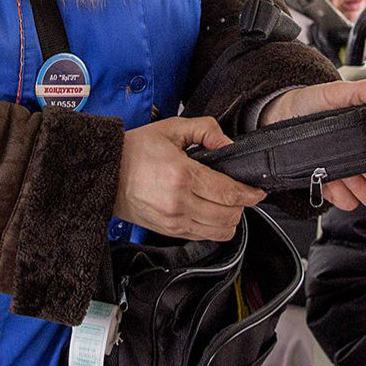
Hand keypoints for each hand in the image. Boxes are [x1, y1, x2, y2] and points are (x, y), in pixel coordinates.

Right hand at [114, 116, 264, 240]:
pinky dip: (215, 228)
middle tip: (242, 193)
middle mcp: (179, 203)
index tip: (258, 191)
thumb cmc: (136, 150)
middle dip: (242, 205)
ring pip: (219, 231)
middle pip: (228, 215)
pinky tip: (212, 213)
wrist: (106, 173)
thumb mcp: (172, 128)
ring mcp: (173, 221)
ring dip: (231, 218)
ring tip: (228, 204)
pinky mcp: (168, 231)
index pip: (228, 192)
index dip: (249, 193)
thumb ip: (205, 130)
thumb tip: (228, 144)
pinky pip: (203, 236)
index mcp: (182, 175)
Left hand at [259, 80, 365, 210]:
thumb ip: (363, 91)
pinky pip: (348, 204)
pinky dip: (340, 193)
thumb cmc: (313, 103)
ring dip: (362, 189)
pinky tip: (330, 176)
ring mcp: (356, 180)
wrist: (281, 116)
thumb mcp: (336, 93)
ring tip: (346, 170)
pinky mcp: (336, 191)